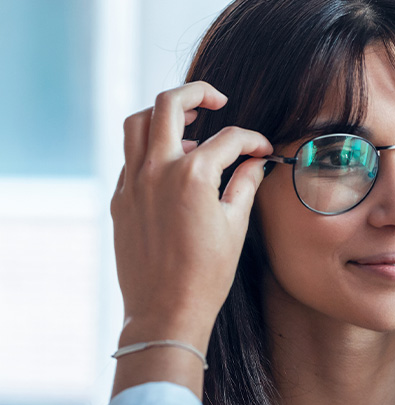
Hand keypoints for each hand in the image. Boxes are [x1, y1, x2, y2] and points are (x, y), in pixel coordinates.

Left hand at [110, 81, 271, 396]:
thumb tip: (257, 162)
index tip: (263, 150)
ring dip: (164, 114)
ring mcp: (132, 183)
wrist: (165, 311)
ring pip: (138, 123)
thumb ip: (245, 184)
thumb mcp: (235, 225)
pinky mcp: (120, 199)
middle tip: (218, 101)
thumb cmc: (206, 274)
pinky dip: (151, 148)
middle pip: (169, 103)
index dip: (253, 140)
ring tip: (189, 124)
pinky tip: (173, 166)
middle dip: (198, 93)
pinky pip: (130, 157)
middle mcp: (156, 170)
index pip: (228, 138)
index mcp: (192, 176)